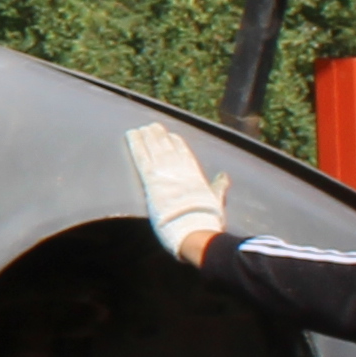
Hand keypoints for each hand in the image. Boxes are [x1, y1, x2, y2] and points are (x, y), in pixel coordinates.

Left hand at [128, 122, 229, 264]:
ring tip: (142, 128)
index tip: (172, 135)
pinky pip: (141, 157)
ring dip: (147, 137)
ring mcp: (165, 173)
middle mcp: (179, 170)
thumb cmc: (207, 221)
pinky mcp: (151, 180)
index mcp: (195, 175)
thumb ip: (219, 186)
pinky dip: (136, 144)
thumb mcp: (217, 200)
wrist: (194, 229)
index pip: (184, 154)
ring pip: (154, 148)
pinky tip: (131, 134)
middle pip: (167, 148)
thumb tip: (224, 175)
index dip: (177, 144)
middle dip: (160, 137)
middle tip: (153, 126)